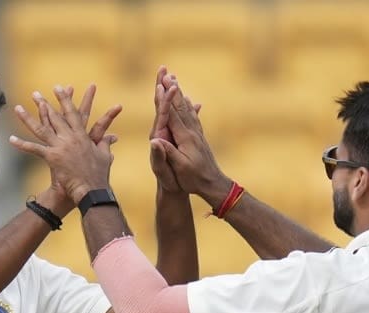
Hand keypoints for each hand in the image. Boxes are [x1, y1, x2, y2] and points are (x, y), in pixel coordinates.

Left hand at [10, 85, 120, 203]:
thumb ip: (105, 144)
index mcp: (82, 136)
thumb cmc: (99, 175)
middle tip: (35, 93)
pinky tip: (11, 139)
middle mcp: (70, 138)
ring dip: (28, 118)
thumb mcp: (104, 156)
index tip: (59, 88)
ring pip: (41, 128)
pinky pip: (34, 149)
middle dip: (44, 103)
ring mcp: (61, 147)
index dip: (65, 99)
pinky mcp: (53, 157)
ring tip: (18, 108)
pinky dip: (22, 144)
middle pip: (54, 117)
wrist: (92, 189)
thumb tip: (111, 137)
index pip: (72, 113)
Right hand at [153, 81, 227, 199]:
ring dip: (180, 93)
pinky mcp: (199, 138)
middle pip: (180, 105)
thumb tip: (155, 140)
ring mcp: (197, 134)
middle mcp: (192, 132)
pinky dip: (191, 107)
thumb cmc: (194, 179)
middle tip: (165, 71)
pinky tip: (192, 101)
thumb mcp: (180, 168)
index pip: (172, 113)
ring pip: (187, 108)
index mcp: (185, 137)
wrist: (214, 185)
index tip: (159, 82)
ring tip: (174, 80)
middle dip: (171, 88)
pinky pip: (194, 118)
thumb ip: (168, 153)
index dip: (165, 97)